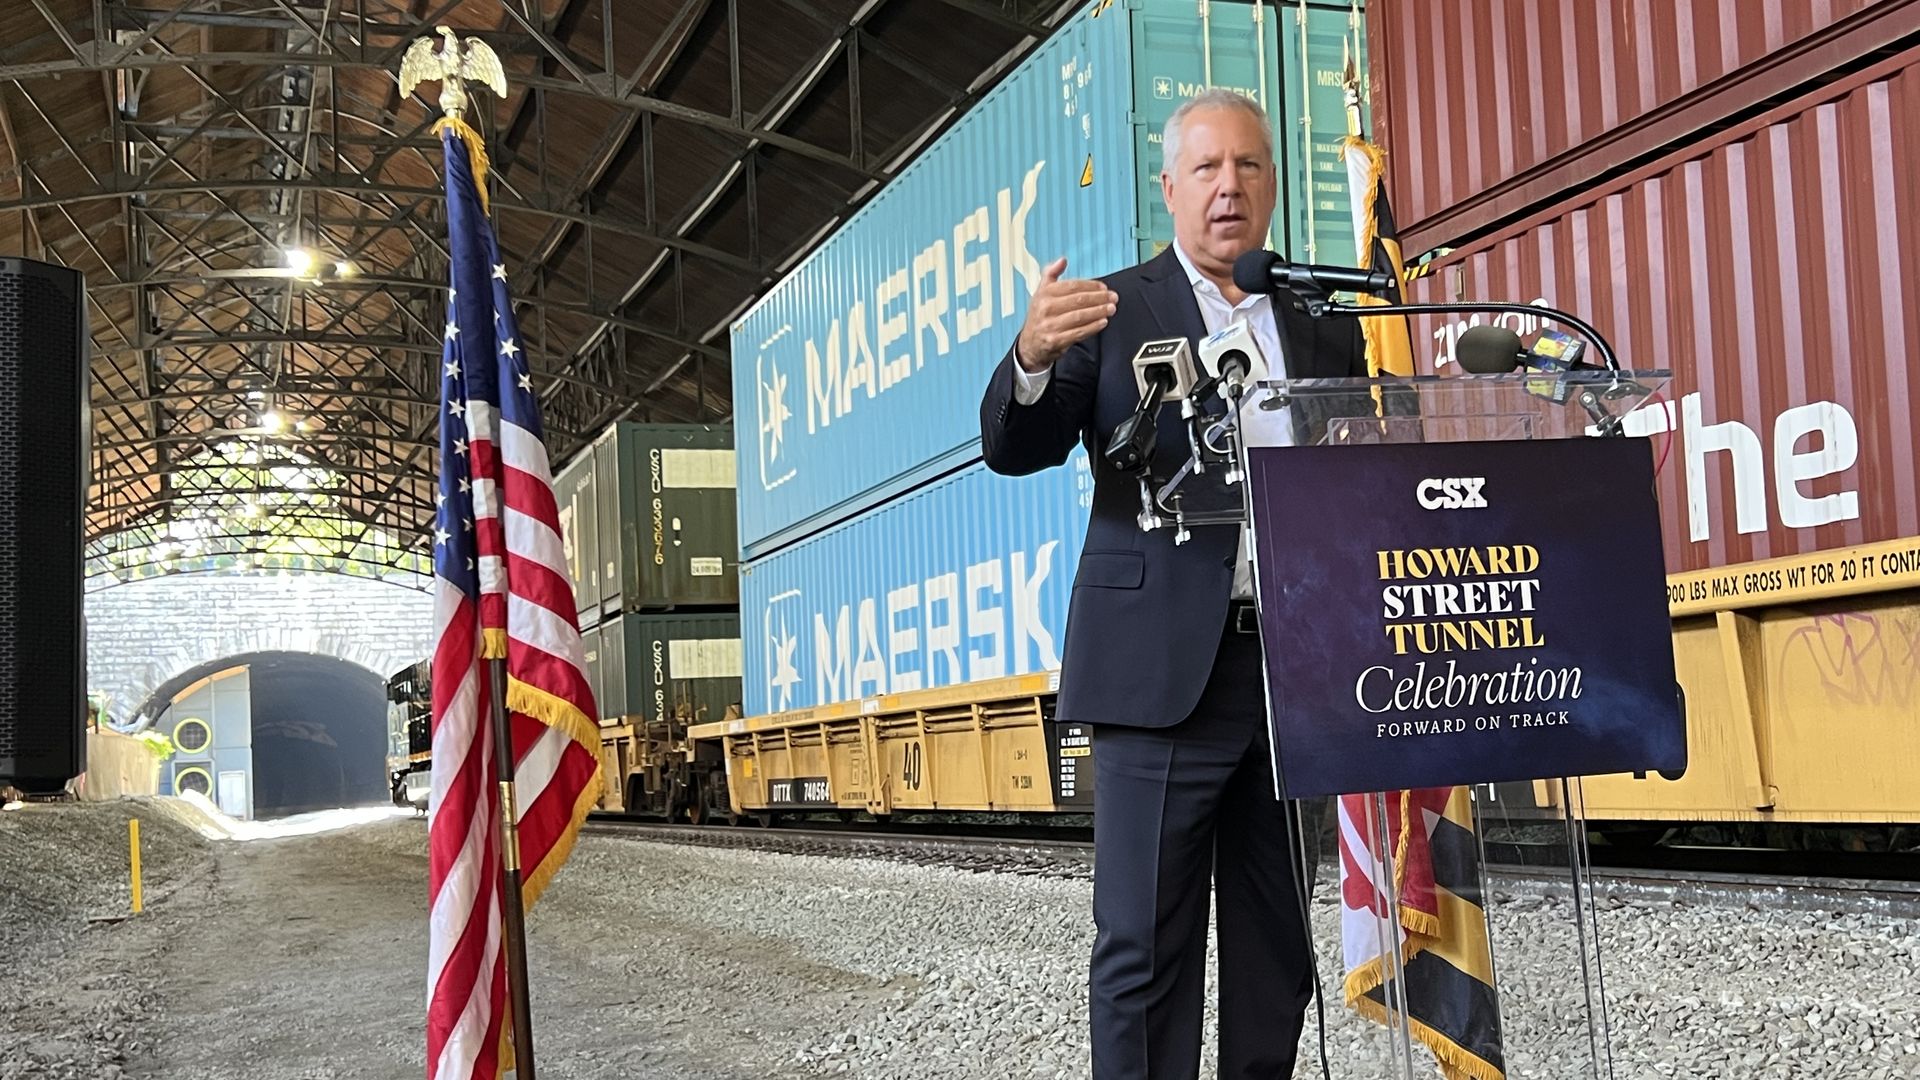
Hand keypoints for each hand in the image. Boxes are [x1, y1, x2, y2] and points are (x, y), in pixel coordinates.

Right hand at [1016, 257, 1116, 371]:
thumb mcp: (1041, 292)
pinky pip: (1079, 332)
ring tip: (1111, 308)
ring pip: (1080, 316)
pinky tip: (1103, 322)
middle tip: (1113, 297)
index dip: (1091, 285)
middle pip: (1078, 300)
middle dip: (1099, 298)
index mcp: (1044, 294)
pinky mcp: (1056, 341)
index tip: (1104, 288)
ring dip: (1099, 311)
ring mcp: (1051, 326)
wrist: (1030, 344)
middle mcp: (1046, 309)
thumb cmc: (1040, 316)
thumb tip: (1062, 260)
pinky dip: (1093, 327)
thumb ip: (1051, 273)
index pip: (1072, 286)